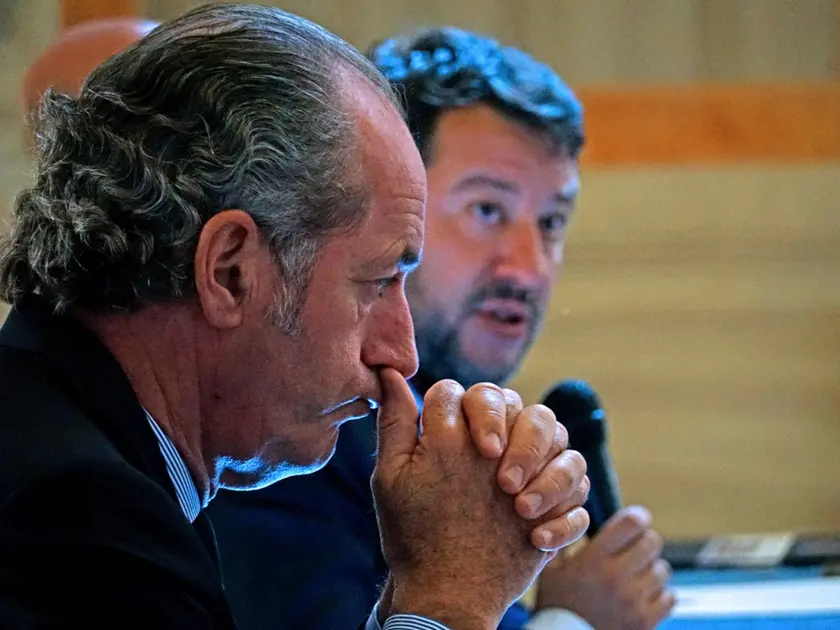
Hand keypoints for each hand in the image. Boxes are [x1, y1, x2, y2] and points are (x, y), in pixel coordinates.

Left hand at [372, 370, 588, 628]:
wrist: (443, 588)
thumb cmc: (412, 529)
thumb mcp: (395, 475)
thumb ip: (397, 422)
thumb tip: (389, 371)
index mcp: (467, 432)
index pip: (484, 394)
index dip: (487, 414)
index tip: (484, 450)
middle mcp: (504, 447)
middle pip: (535, 412)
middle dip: (526, 444)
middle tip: (505, 484)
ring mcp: (535, 476)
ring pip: (566, 447)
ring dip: (550, 479)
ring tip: (521, 511)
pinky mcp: (557, 508)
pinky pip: (582, 497)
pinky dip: (565, 517)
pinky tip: (537, 539)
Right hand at [535, 506, 675, 629]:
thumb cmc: (557, 605)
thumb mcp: (552, 569)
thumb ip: (564, 541)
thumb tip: (574, 513)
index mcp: (593, 560)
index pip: (630, 523)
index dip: (637, 516)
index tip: (635, 520)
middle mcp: (616, 578)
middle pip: (653, 542)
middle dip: (645, 541)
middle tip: (634, 548)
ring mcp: (634, 602)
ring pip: (662, 570)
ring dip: (651, 569)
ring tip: (635, 576)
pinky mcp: (646, 622)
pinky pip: (669, 597)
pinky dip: (659, 594)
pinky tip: (643, 595)